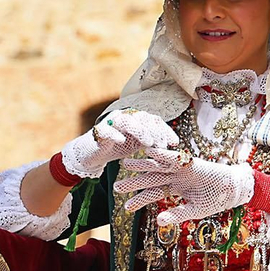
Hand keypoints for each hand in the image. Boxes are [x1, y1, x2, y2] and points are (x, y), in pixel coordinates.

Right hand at [61, 109, 178, 178]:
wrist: (94, 153)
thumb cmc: (119, 147)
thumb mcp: (139, 144)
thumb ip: (153, 142)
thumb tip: (174, 146)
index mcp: (136, 119)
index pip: (154, 120)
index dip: (165, 130)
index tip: (175, 143)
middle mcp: (125, 117)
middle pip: (143, 118)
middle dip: (155, 131)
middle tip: (162, 145)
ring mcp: (111, 122)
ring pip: (127, 121)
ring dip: (139, 130)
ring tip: (148, 142)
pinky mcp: (99, 131)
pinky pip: (107, 130)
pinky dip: (114, 134)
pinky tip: (121, 141)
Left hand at [120, 151, 253, 225]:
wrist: (233, 189)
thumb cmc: (214, 200)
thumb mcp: (194, 211)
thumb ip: (176, 215)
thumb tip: (157, 221)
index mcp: (175, 188)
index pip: (153, 193)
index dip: (140, 199)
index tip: (126, 207)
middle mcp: (175, 176)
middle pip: (150, 178)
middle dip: (134, 182)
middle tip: (116, 187)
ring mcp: (181, 168)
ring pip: (157, 166)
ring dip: (141, 165)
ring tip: (125, 165)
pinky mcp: (190, 162)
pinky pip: (173, 157)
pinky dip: (161, 154)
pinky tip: (148, 152)